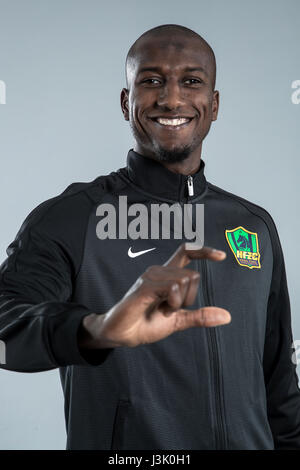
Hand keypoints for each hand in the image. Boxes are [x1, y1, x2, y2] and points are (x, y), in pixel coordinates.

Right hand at [78, 243, 230, 348]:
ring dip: (178, 303)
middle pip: (193, 275)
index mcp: (167, 276)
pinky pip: (172, 288)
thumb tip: (226, 316)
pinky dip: (172, 303)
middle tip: (169, 310)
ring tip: (160, 310)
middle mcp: (158, 271)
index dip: (204, 250)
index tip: (222, 256)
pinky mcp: (144, 287)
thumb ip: (200, 316)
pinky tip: (159, 310)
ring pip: (184, 281)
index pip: (186, 252)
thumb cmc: (146, 324)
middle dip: (189, 299)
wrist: (122, 335)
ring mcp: (150, 277)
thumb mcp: (178, 321)